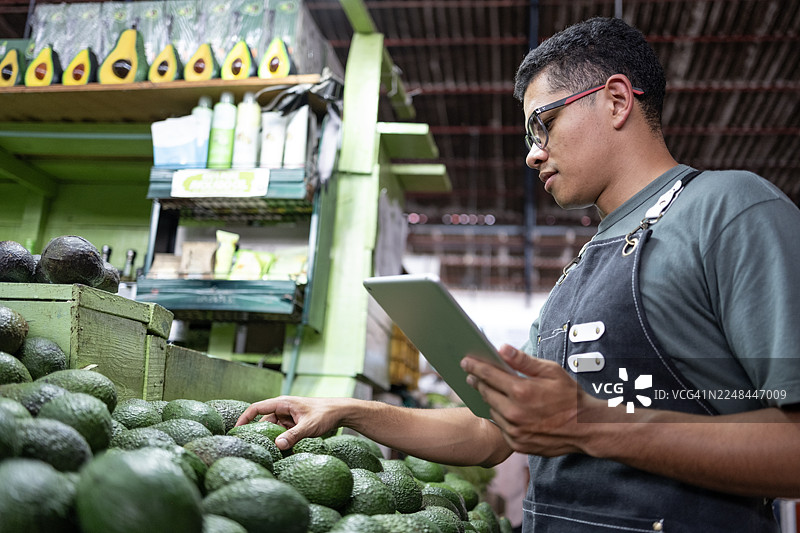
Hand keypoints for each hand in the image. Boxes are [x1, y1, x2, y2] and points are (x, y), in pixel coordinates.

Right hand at [235, 396, 343, 450]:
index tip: (235, 430)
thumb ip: (293, 436)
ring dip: (272, 441)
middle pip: (263, 422)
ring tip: (268, 454)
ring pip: (273, 430)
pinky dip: (282, 443)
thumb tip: (278, 445)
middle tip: (251, 448)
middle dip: (258, 435)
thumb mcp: (308, 426)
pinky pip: (283, 434)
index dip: (244, 418)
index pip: (257, 408)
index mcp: (283, 403)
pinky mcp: (294, 425)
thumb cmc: (325, 414)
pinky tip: (283, 453)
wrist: (341, 413)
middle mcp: (283, 409)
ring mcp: (288, 418)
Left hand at [460, 344, 602, 456]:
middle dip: (478, 382)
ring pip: (492, 411)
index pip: (489, 375)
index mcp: (521, 391)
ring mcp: (515, 431)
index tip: (465, 361)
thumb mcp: (551, 371)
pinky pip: (501, 427)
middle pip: (486, 393)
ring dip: (490, 400)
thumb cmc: (570, 396)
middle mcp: (514, 413)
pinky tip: (504, 409)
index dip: (475, 366)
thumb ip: (524, 361)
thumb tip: (502, 348)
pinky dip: (501, 417)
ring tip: (488, 390)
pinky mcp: (517, 444)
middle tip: (472, 374)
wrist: (586, 428)